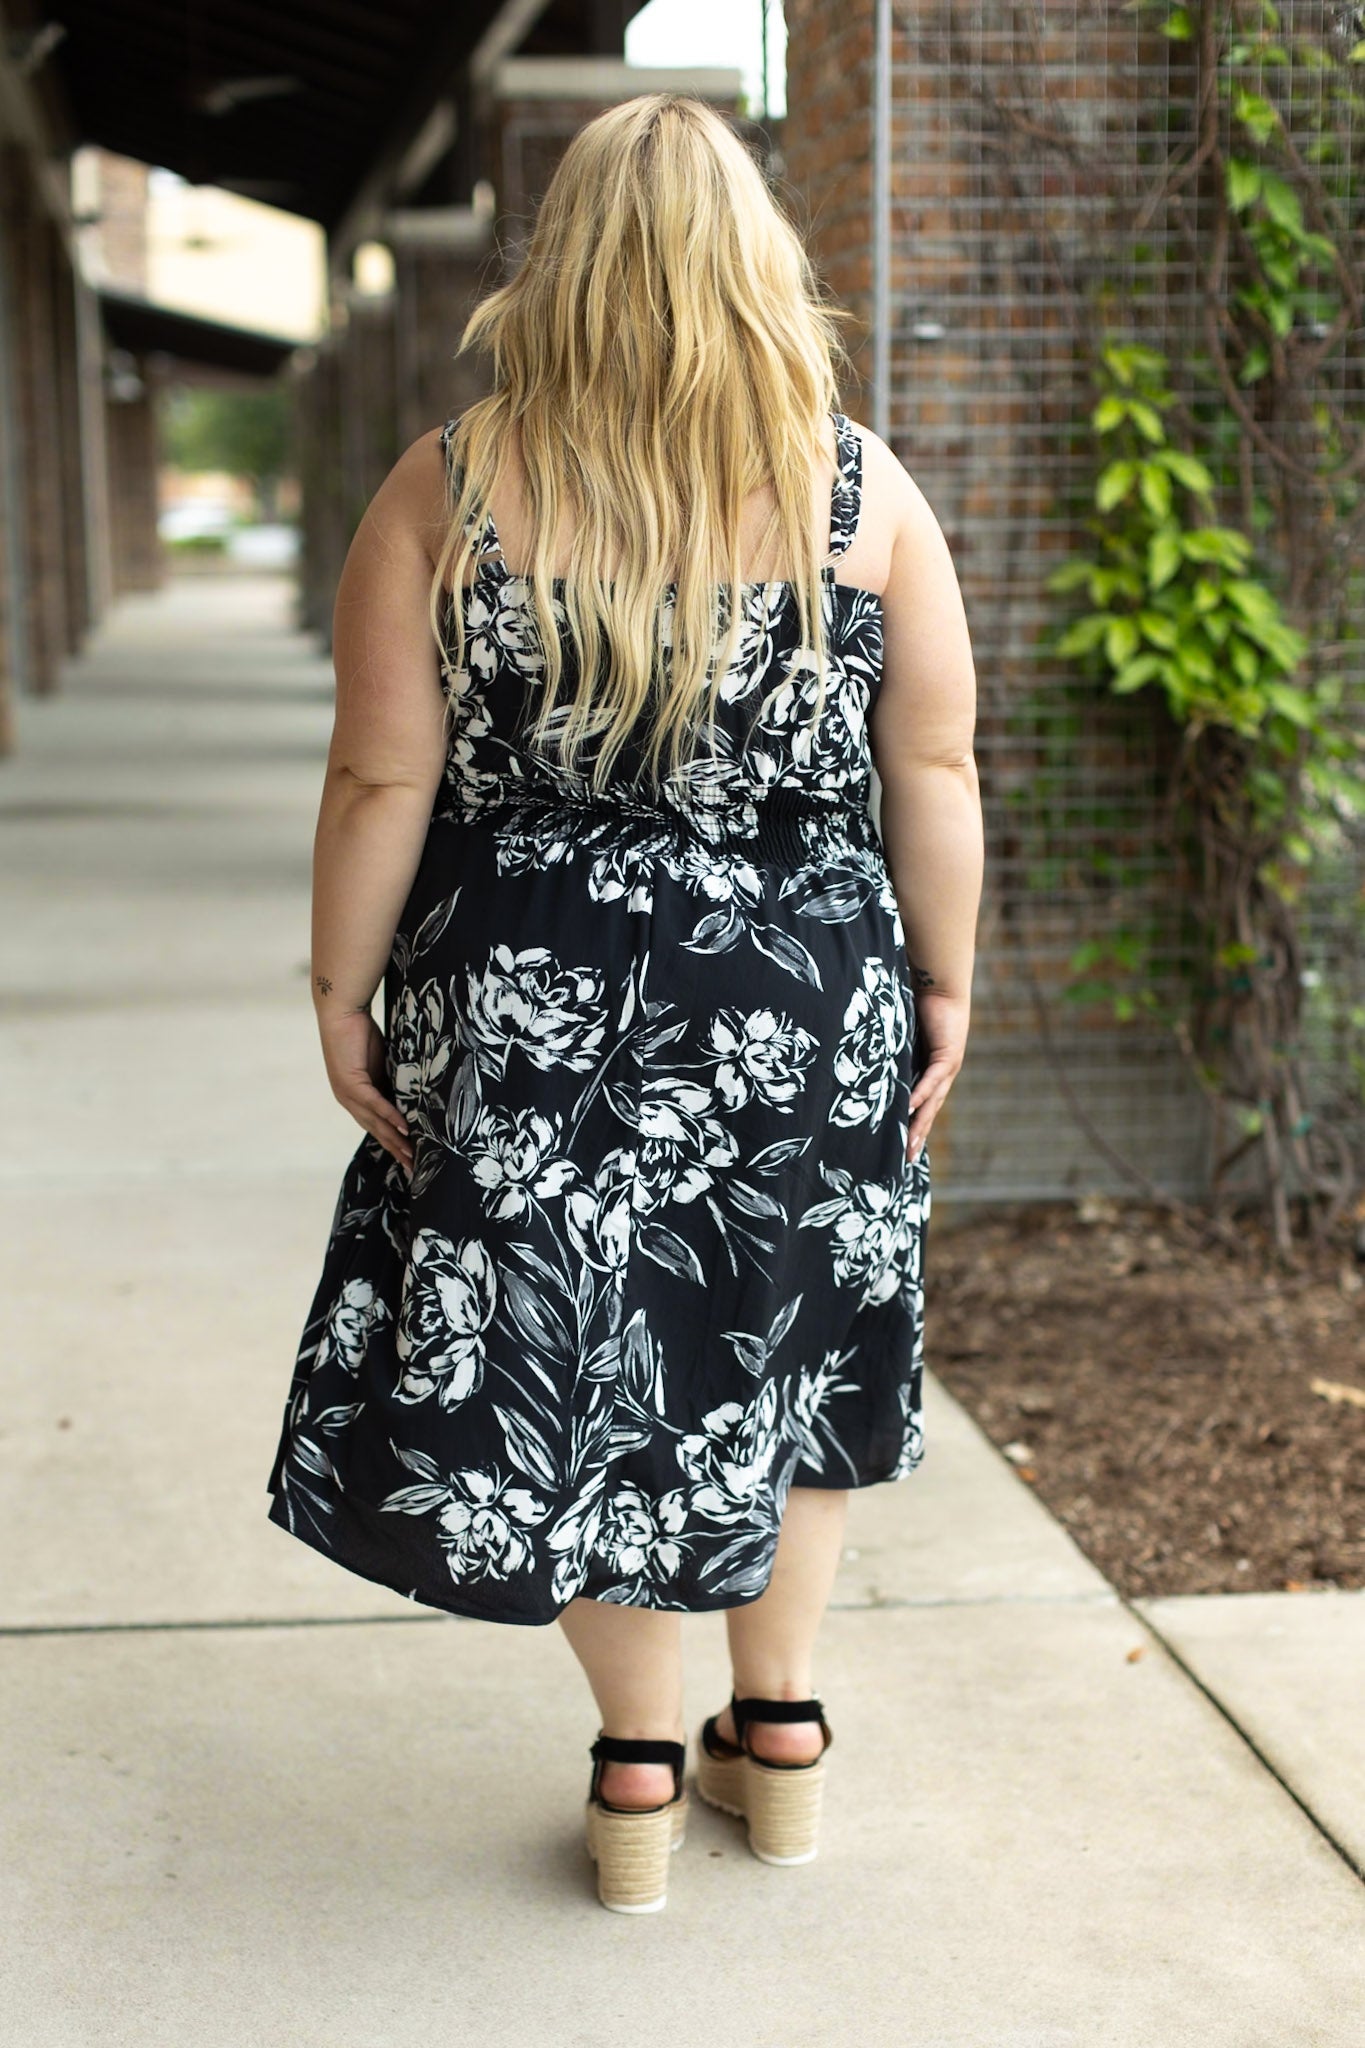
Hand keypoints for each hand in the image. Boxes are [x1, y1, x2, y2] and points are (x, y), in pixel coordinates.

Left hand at [317, 1005, 414, 1176]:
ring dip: (394, 1140)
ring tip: (412, 1154)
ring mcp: (347, 1093)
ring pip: (375, 1122)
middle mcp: (349, 1100)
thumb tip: (413, 1094)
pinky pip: (374, 1104)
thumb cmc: (360, 1033)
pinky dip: (389, 1116)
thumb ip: (391, 1081)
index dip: (393, 1144)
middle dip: (396, 1151)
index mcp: (355, 1097)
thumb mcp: (380, 1063)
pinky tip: (403, 1128)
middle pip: (376, 1131)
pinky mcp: (351, 1082)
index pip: (377, 1126)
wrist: (341, 1012)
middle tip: (414, 1169)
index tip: (410, 1159)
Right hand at [906, 988, 968, 1165]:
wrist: (942, 983)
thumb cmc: (921, 1003)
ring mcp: (947, 1067)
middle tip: (907, 1159)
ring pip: (932, 1102)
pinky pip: (931, 1080)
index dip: (915, 1125)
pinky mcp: (947, 1055)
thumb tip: (866, 1059)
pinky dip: (920, 1095)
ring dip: (920, 1124)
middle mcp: (943, 1073)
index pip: (923, 1104)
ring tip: (909, 1145)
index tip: (904, 1146)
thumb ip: (890, 1049)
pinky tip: (909, 1109)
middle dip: (918, 1136)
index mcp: (933, 1070)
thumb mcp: (902, 1035)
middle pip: (930, 1111)